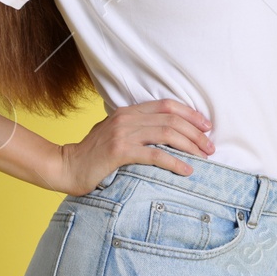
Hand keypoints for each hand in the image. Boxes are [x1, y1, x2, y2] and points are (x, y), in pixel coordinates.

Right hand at [50, 98, 214, 195]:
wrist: (65, 167)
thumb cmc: (93, 154)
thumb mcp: (115, 132)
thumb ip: (136, 127)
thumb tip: (166, 132)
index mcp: (128, 111)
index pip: (167, 105)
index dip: (191, 114)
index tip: (207, 126)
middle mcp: (127, 118)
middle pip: (172, 119)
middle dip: (196, 133)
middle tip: (211, 147)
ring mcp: (123, 134)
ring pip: (168, 134)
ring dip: (191, 146)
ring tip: (204, 157)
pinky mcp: (119, 152)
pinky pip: (155, 155)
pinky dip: (175, 162)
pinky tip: (187, 170)